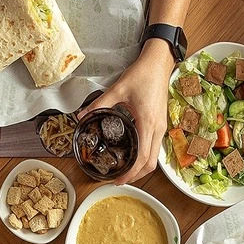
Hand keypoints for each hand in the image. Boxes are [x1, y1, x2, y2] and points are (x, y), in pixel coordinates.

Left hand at [79, 39, 172, 184]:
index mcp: (147, 123)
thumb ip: (98, 104)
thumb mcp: (117, 89)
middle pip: (151, 164)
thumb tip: (82, 116)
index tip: (118, 180)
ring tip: (125, 170)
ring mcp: (162, 128)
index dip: (131, 173)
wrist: (159, 63)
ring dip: (142, 168)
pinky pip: (155, 149)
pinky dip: (146, 158)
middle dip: (136, 176)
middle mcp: (158, 129)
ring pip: (155, 158)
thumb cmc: (142, 74)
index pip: (142, 157)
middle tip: (119, 179)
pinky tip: (134, 156)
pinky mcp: (161, 125)